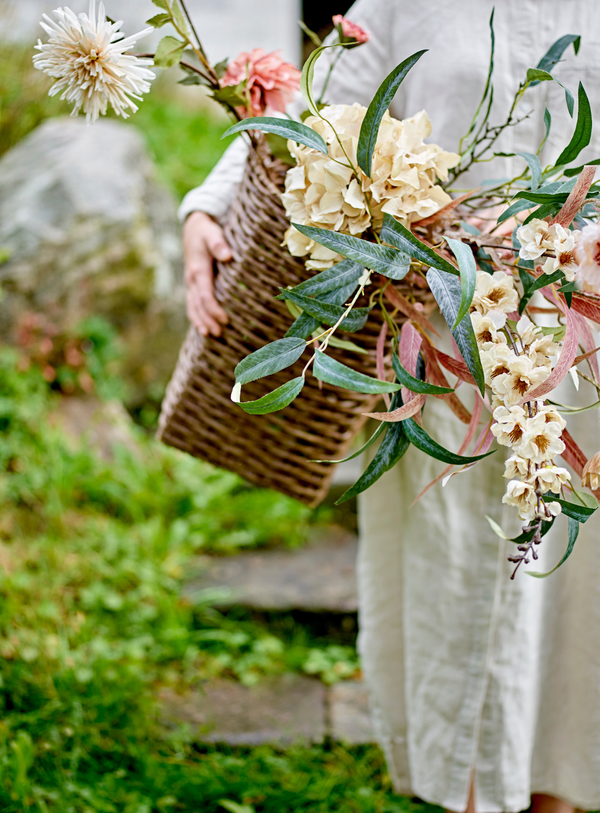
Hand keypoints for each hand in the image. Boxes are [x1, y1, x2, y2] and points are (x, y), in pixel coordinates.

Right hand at [183, 211, 230, 336]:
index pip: (205, 295)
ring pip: (193, 307)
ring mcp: (190, 283)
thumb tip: (227, 255)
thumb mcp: (212, 232)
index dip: (214, 309)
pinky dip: (196, 316)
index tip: (225, 320)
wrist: (193, 228)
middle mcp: (191, 279)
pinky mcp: (192, 285)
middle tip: (219, 333)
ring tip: (210, 335)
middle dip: (208, 320)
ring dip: (200, 321)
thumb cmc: (206, 231)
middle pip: (198, 305)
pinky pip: (192, 304)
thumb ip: (219, 243)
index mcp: (198, 270)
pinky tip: (203, 327)